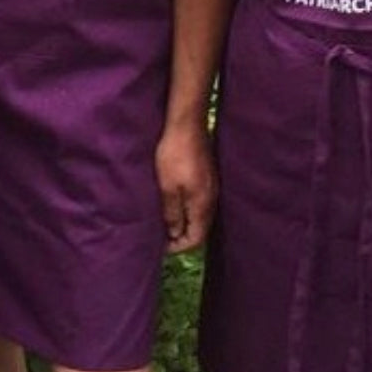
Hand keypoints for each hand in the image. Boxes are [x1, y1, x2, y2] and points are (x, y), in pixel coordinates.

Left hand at [155, 118, 216, 252]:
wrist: (186, 124)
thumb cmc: (175, 154)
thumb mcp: (167, 187)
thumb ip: (172, 214)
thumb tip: (175, 234)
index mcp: (202, 205)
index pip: (196, 239)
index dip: (178, 247)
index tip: (161, 246)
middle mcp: (211, 199)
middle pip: (200, 229)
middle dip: (181, 237)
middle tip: (161, 236)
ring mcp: (211, 187)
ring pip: (200, 215)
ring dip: (184, 222)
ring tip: (165, 221)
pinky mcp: (207, 176)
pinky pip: (199, 202)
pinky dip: (187, 208)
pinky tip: (174, 202)